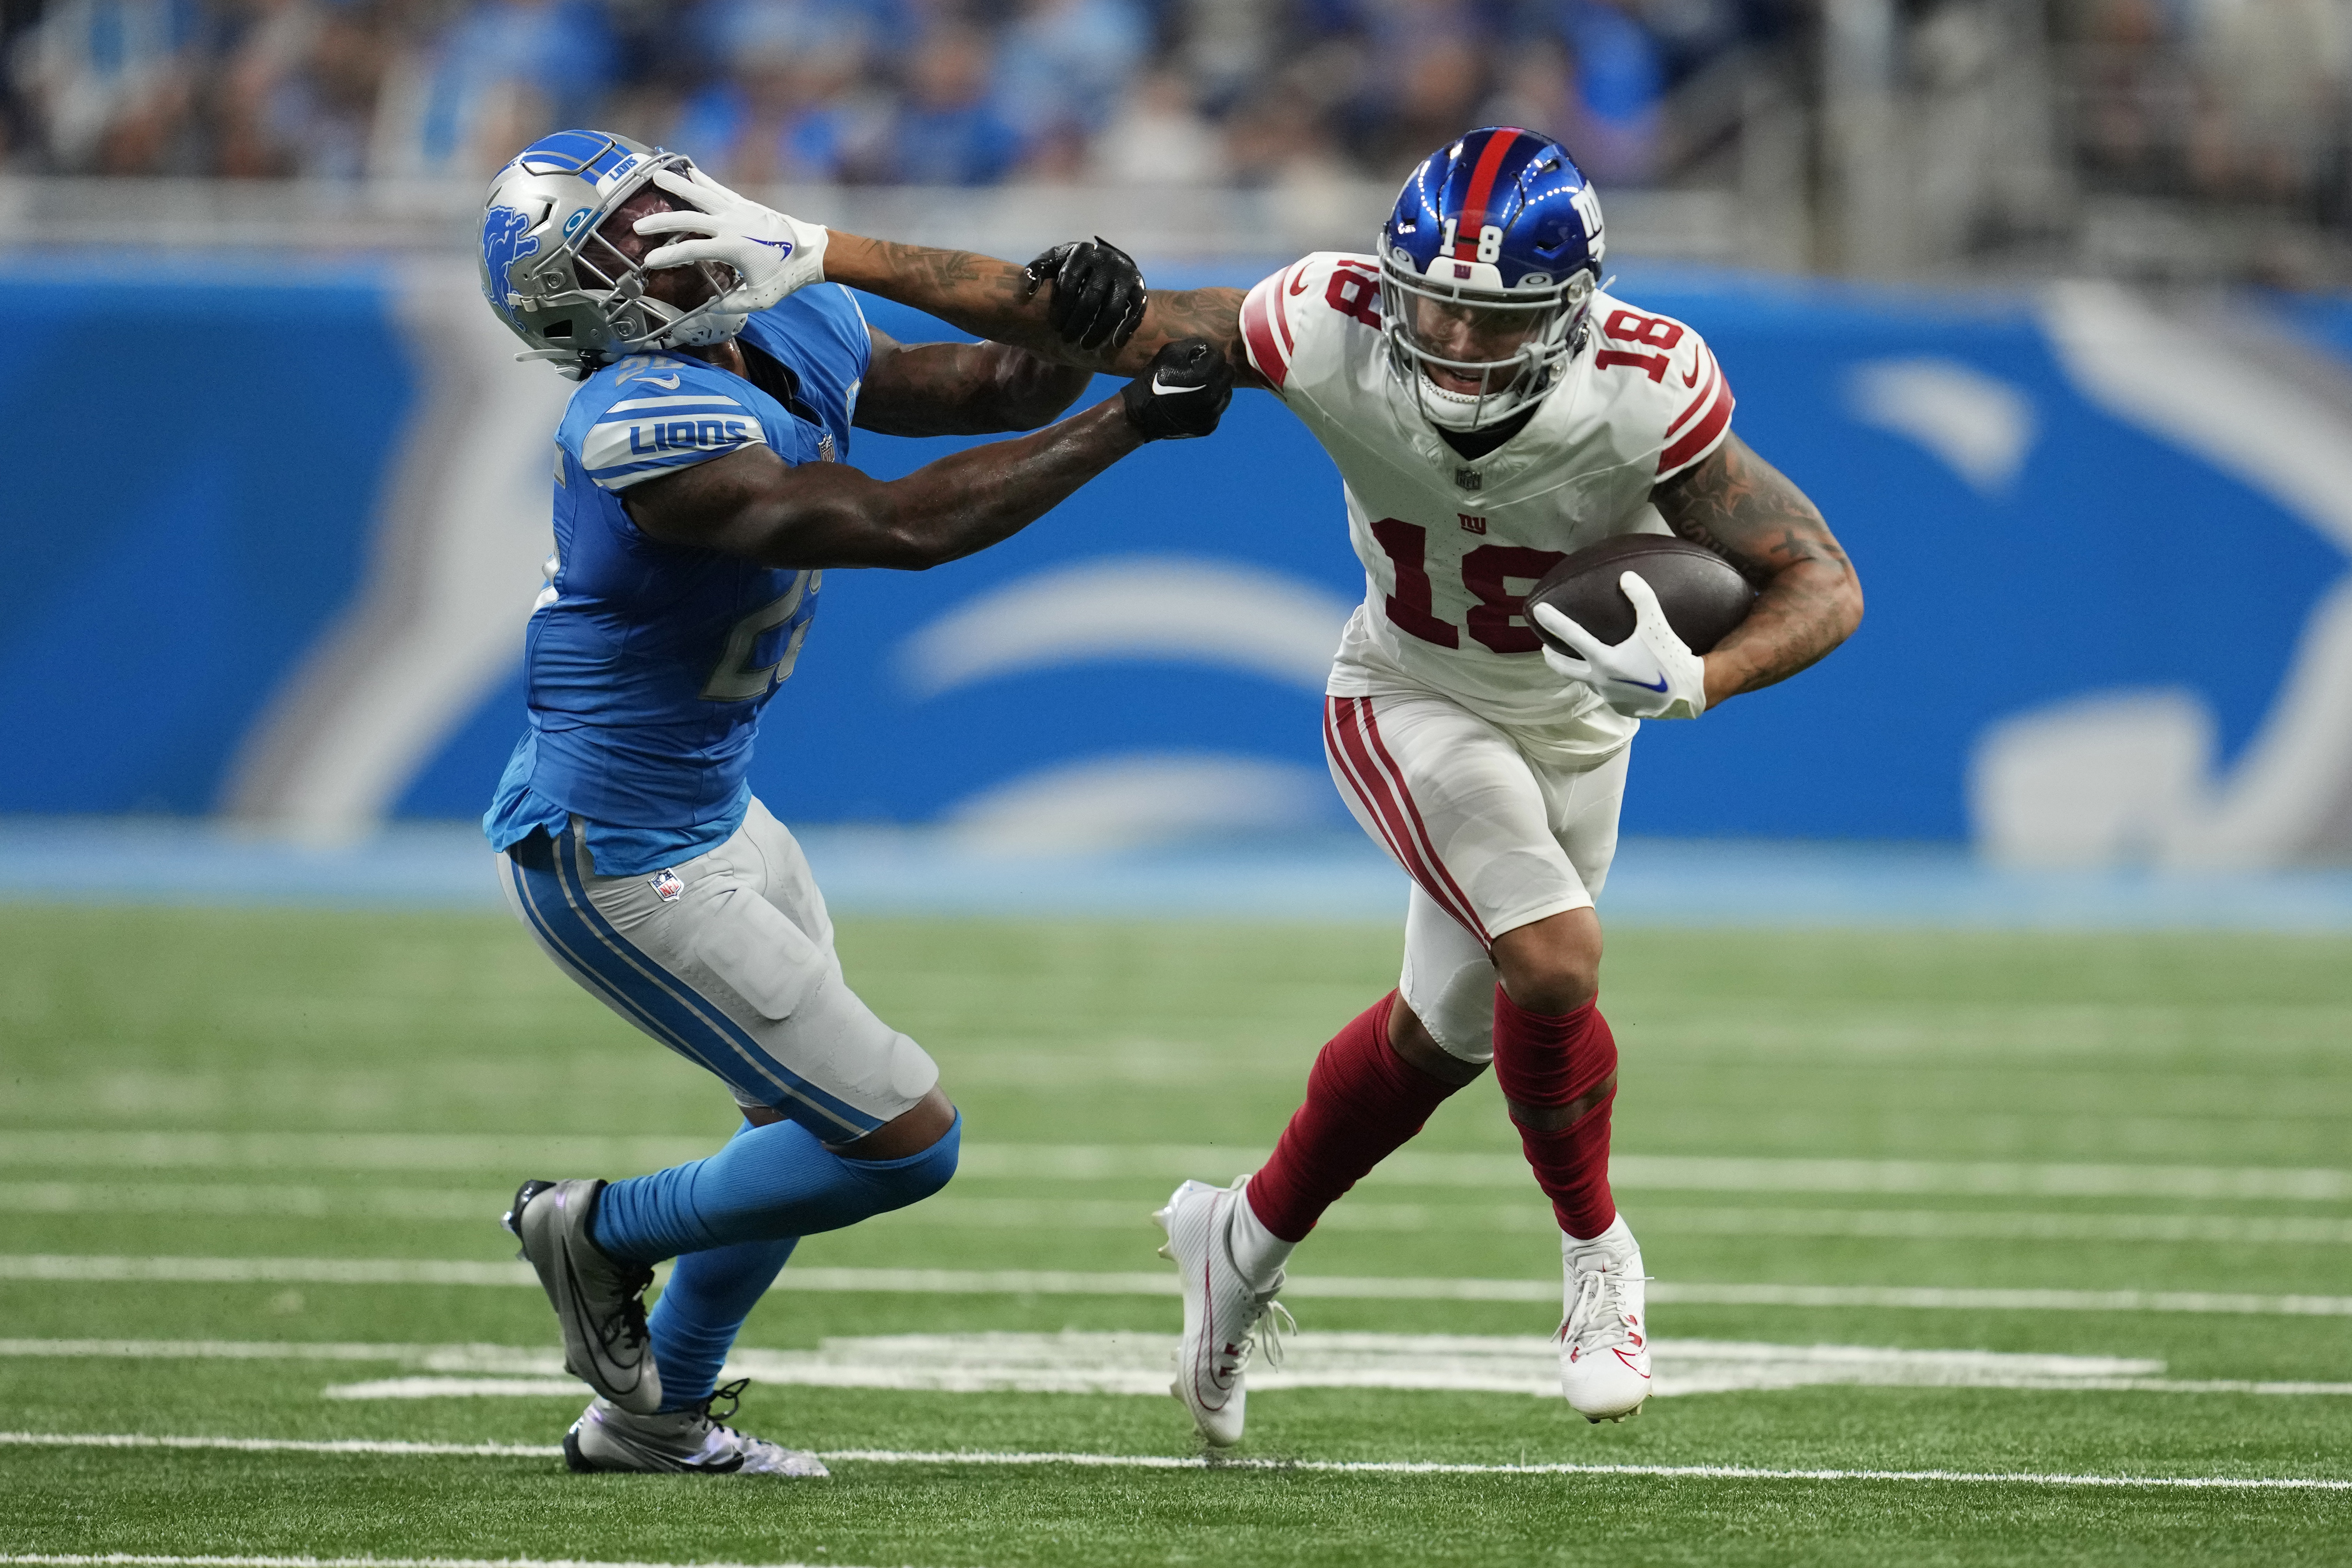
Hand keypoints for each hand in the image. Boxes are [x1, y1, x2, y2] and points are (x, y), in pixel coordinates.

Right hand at [635, 165, 827, 313]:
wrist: (811, 252)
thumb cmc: (786, 277)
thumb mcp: (760, 298)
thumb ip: (733, 304)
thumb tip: (711, 311)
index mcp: (731, 247)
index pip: (691, 250)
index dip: (668, 256)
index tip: (649, 262)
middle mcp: (731, 224)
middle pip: (688, 219)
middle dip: (661, 222)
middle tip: (638, 226)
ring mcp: (737, 210)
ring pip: (701, 194)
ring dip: (677, 185)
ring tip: (655, 176)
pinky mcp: (745, 204)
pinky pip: (719, 189)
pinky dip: (702, 180)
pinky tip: (689, 171)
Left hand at [1025, 236, 1146, 351]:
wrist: (1105, 260)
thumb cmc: (1072, 265)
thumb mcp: (1053, 262)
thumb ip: (1037, 270)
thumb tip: (1029, 287)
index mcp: (1082, 252)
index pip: (1070, 280)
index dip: (1061, 306)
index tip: (1054, 326)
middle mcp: (1107, 259)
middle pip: (1092, 296)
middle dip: (1078, 321)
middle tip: (1067, 338)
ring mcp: (1126, 272)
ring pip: (1114, 306)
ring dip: (1099, 329)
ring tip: (1086, 345)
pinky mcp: (1140, 285)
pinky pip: (1137, 310)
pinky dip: (1127, 328)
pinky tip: (1116, 343)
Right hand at [1122, 338, 1232, 440]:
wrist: (1141, 416)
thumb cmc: (1153, 380)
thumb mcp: (1169, 353)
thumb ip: (1192, 345)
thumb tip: (1207, 348)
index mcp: (1205, 376)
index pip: (1220, 357)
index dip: (1209, 355)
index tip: (1198, 358)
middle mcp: (1213, 396)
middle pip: (1228, 375)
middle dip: (1217, 370)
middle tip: (1202, 372)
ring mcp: (1213, 414)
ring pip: (1226, 393)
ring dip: (1216, 388)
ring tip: (1200, 388)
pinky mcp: (1209, 426)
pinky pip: (1218, 409)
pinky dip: (1211, 404)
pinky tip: (1196, 403)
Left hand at [1532, 572, 1708, 719]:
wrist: (1689, 692)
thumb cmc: (1671, 656)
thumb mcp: (1657, 624)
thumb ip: (1641, 598)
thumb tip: (1626, 577)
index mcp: (1605, 660)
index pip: (1571, 637)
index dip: (1553, 622)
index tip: (1538, 611)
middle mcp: (1600, 681)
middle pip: (1564, 668)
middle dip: (1552, 657)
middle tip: (1545, 647)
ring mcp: (1608, 696)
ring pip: (1585, 680)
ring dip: (1579, 669)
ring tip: (1579, 659)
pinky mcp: (1618, 707)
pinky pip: (1604, 690)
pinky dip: (1601, 680)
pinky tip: (1608, 674)